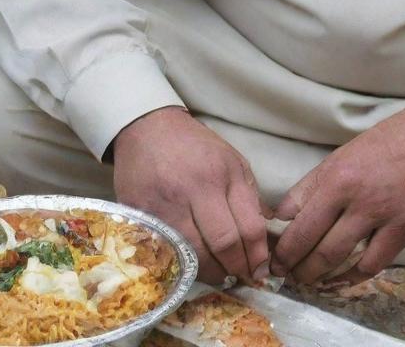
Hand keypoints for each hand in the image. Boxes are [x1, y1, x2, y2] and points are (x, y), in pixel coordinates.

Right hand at [110, 106, 269, 284]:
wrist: (147, 128)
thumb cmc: (194, 146)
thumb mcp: (232, 161)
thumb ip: (249, 197)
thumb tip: (264, 238)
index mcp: (222, 174)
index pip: (248, 227)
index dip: (257, 255)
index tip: (259, 268)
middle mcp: (194, 189)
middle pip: (223, 245)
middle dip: (236, 268)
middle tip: (240, 276)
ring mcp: (165, 204)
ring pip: (193, 255)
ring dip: (210, 272)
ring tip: (218, 272)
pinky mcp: (140, 214)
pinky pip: (165, 251)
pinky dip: (181, 263)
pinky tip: (190, 263)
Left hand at [270, 94, 404, 285]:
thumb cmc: (385, 144)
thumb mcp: (342, 156)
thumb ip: (313, 186)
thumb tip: (282, 215)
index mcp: (335, 175)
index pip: (295, 217)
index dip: (281, 243)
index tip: (271, 257)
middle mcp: (354, 196)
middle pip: (312, 242)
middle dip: (292, 264)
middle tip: (282, 275)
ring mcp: (380, 215)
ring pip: (337, 257)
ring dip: (316, 275)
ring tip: (306, 281)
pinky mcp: (404, 231)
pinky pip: (371, 265)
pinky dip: (352, 278)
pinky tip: (340, 281)